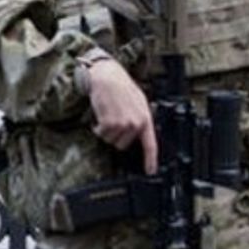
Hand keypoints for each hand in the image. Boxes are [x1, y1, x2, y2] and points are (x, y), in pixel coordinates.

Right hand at [86, 57, 156, 174]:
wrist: (107, 76)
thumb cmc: (121, 87)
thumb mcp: (138, 102)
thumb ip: (140, 119)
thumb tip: (139, 134)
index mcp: (145, 119)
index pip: (150, 145)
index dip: (151, 160)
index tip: (150, 171)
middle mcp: (135, 124)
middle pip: (123, 145)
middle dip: (116, 136)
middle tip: (115, 121)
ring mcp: (122, 124)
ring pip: (111, 140)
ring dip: (106, 131)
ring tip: (108, 115)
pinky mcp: (109, 123)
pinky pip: (101, 134)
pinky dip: (98, 127)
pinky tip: (101, 115)